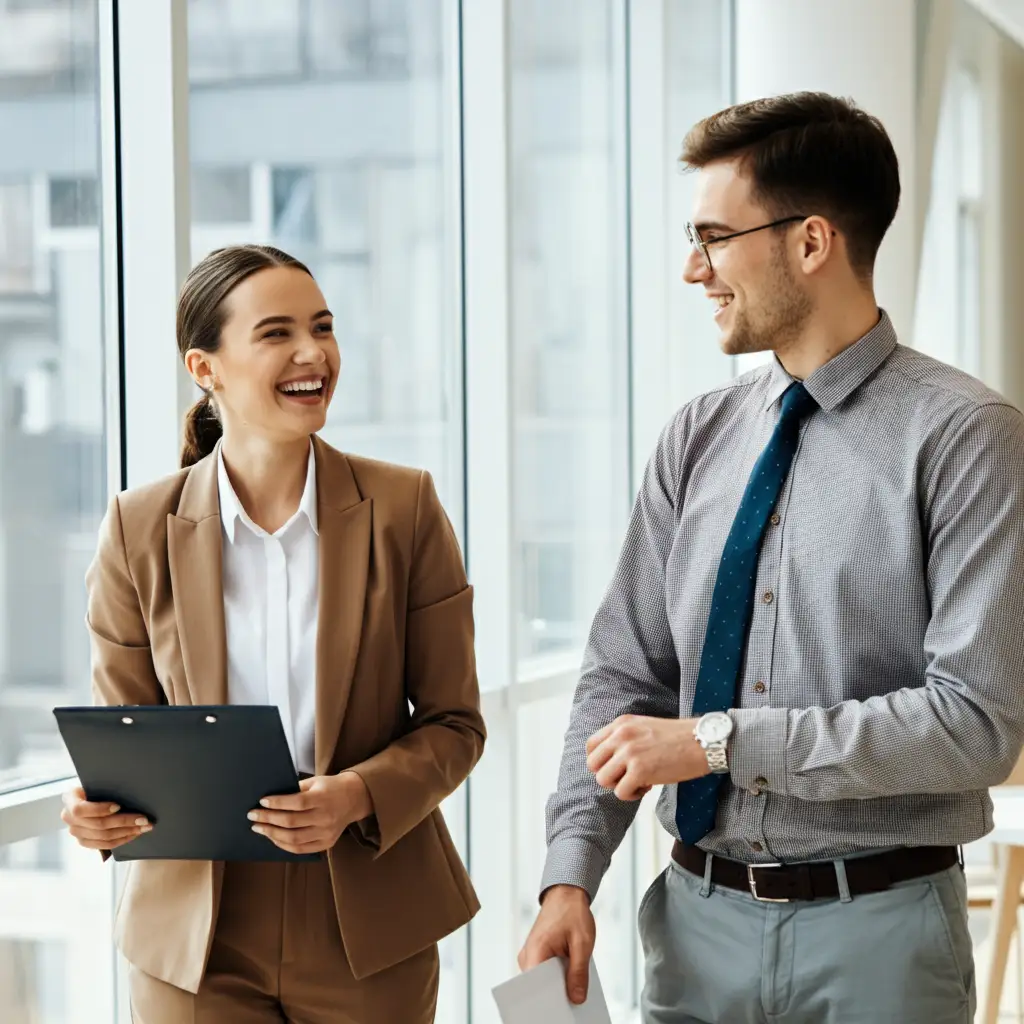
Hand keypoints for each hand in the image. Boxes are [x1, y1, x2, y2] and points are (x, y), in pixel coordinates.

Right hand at [61, 787, 151, 850]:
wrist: (86, 795)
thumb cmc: (94, 786)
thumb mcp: (96, 782)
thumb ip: (104, 787)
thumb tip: (128, 790)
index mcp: (70, 800)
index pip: (81, 809)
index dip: (100, 809)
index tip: (119, 806)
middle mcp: (69, 818)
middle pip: (98, 825)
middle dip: (124, 822)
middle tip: (144, 819)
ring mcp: (76, 832)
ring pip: (103, 837)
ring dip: (127, 832)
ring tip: (143, 827)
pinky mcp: (84, 841)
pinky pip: (104, 845)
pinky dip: (121, 839)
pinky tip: (134, 833)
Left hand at [248, 771, 372, 854]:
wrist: (355, 798)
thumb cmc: (330, 787)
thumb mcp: (315, 781)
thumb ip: (296, 789)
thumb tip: (270, 799)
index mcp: (323, 798)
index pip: (296, 803)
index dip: (277, 803)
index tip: (261, 801)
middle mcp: (326, 817)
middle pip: (291, 822)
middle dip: (268, 819)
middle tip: (253, 815)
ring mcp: (326, 833)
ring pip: (293, 839)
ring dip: (272, 834)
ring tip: (259, 828)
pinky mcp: (326, 843)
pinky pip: (300, 849)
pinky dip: (283, 845)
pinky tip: (273, 837)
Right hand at [518, 885, 595, 1004]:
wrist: (567, 893)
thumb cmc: (572, 912)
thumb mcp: (582, 943)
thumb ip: (579, 972)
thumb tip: (576, 998)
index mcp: (535, 951)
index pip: (534, 987)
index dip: (548, 1001)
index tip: (561, 1011)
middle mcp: (528, 956)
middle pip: (539, 987)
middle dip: (556, 996)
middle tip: (573, 1003)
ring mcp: (532, 956)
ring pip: (544, 982)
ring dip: (559, 987)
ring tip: (575, 992)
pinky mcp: (539, 955)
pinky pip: (548, 973)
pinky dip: (560, 977)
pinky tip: (573, 981)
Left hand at [586, 715, 708, 799]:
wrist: (703, 742)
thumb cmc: (678, 738)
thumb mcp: (644, 727)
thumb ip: (625, 738)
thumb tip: (609, 761)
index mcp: (621, 724)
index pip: (591, 746)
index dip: (600, 761)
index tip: (616, 767)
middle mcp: (621, 736)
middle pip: (593, 765)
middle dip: (608, 775)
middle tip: (626, 777)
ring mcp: (629, 752)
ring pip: (603, 780)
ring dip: (619, 786)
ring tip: (638, 783)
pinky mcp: (640, 770)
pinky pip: (620, 792)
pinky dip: (632, 795)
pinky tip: (647, 787)